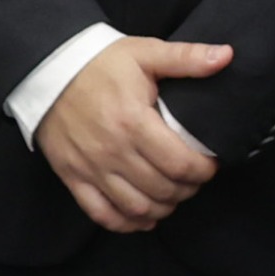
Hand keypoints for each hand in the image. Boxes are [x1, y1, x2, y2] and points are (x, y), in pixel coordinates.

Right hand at [37, 35, 236, 235]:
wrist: (48, 70)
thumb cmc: (100, 62)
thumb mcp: (145, 52)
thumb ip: (187, 58)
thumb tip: (226, 56)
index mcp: (134, 122)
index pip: (179, 163)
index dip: (202, 171)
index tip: (210, 165)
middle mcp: (113, 151)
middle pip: (162, 190)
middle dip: (187, 189)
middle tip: (194, 179)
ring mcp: (91, 168)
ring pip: (136, 207)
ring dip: (162, 208)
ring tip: (173, 195)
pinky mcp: (73, 178)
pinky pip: (102, 214)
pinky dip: (127, 223)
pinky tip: (143, 216)